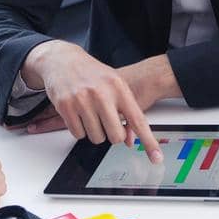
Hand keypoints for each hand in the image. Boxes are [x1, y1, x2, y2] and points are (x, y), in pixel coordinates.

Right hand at [18, 41, 162, 162]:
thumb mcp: (113, 84)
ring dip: (94, 131)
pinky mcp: (66, 106)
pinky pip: (78, 134)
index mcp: (118, 87)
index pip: (137, 119)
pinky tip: (78, 113)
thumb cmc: (91, 74)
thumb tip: (130, 139)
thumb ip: (125, 110)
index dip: (148, 141)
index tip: (156, 158)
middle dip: (112, 134)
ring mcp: (82, 100)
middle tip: (106, 122)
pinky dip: (79, 129)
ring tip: (90, 113)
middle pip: (115, 136)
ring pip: (96, 137)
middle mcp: (101, 93)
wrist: (62, 60)